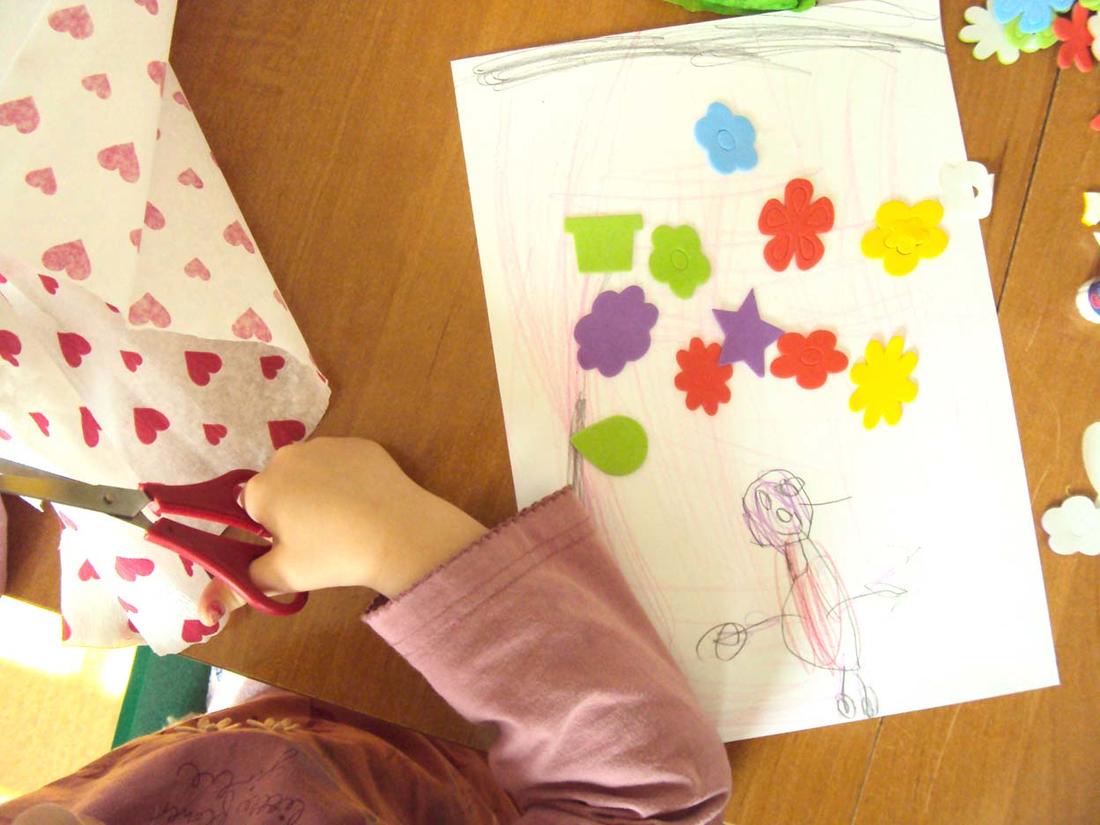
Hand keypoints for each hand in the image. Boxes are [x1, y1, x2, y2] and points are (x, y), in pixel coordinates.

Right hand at [198, 438, 485, 623]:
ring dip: (319, 491)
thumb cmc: (334, 554)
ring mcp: (327, 445)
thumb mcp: (282, 575)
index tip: (292, 544)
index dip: (269, 529)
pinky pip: (344, 463)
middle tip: (320, 536)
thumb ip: (237, 588)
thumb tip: (204, 614)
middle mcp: (287, 456)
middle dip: (292, 507)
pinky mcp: (361, 444)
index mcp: (262, 488)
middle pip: (280, 485)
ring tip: (345, 520)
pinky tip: (365, 502)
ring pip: (312, 472)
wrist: (400, 533)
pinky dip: (349, 479)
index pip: (250, 508)